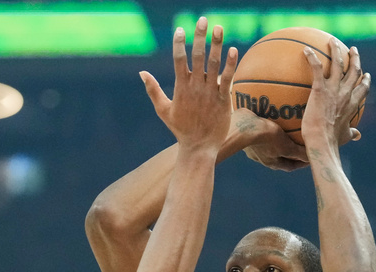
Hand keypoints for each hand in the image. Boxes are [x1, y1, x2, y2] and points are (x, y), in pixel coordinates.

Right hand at [141, 17, 237, 152]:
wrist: (199, 148)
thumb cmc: (180, 129)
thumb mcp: (163, 110)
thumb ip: (153, 90)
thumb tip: (141, 73)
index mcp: (180, 88)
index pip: (178, 60)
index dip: (179, 43)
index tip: (180, 29)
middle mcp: (195, 87)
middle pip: (197, 56)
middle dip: (199, 37)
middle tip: (203, 19)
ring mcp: (210, 92)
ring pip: (214, 64)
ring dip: (216, 45)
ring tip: (219, 27)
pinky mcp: (223, 99)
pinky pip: (227, 78)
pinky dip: (230, 64)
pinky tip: (233, 50)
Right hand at [231, 109, 308, 171]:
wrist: (241, 126)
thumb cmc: (265, 137)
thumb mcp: (286, 146)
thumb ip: (298, 153)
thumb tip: (312, 157)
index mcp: (272, 163)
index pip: (291, 166)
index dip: (302, 163)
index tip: (311, 157)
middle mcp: (262, 158)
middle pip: (281, 156)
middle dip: (291, 152)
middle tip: (302, 144)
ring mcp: (254, 148)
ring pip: (271, 146)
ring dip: (280, 141)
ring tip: (288, 131)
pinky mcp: (248, 136)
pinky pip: (262, 135)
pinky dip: (270, 131)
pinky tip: (274, 121)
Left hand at [300, 41, 370, 148]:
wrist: (322, 141)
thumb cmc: (332, 142)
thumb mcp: (345, 137)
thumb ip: (351, 134)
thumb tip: (357, 136)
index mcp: (353, 104)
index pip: (363, 88)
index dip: (365, 80)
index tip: (365, 75)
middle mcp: (346, 93)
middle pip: (354, 70)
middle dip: (355, 58)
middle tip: (352, 50)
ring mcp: (334, 89)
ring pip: (338, 63)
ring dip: (335, 50)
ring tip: (332, 42)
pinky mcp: (320, 88)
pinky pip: (317, 68)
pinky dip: (311, 58)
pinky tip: (305, 50)